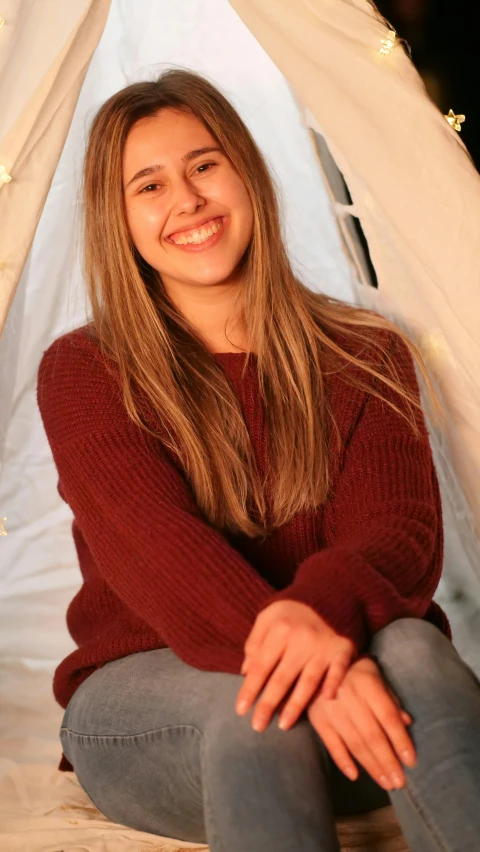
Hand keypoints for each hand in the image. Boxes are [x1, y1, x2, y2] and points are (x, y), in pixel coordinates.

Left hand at [235, 600, 354, 731]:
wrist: (328, 591)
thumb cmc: (292, 609)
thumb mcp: (267, 617)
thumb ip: (255, 642)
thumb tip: (246, 672)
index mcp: (279, 630)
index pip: (261, 666)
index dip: (250, 690)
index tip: (240, 711)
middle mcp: (301, 640)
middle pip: (282, 678)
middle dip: (268, 705)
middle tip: (257, 727)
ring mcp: (323, 646)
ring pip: (308, 681)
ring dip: (296, 705)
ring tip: (283, 725)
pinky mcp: (343, 648)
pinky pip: (338, 670)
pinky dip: (333, 683)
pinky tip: (326, 700)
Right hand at [305, 656, 416, 790]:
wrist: (318, 658)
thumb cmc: (355, 669)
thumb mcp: (376, 675)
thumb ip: (391, 699)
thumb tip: (407, 723)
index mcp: (368, 685)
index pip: (388, 717)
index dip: (401, 740)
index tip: (411, 761)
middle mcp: (350, 697)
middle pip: (372, 735)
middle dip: (388, 761)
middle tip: (399, 782)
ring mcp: (332, 709)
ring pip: (354, 743)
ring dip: (371, 766)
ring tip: (385, 783)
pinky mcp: (318, 718)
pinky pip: (331, 743)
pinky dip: (342, 761)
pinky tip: (355, 775)